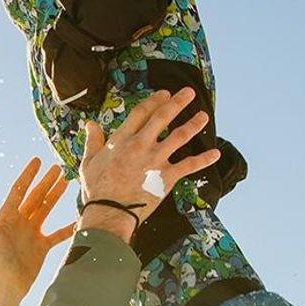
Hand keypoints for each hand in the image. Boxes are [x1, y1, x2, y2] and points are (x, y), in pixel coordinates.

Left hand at [0, 157, 76, 305]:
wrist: (6, 285)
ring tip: (67, 182)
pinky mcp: (41, 247)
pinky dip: (67, 226)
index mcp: (7, 216)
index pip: (19, 190)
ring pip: (46, 210)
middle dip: (46, 182)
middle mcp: (20, 222)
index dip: (28, 175)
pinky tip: (78, 218)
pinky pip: (57, 234)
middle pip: (35, 197)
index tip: (37, 161)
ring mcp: (31, 234)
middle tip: (58, 168)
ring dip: (55, 197)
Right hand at [76, 87, 219, 240]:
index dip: (154, 100)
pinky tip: (215, 154)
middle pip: (163, 117)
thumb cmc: (97, 189)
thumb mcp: (89, 161)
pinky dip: (204, 159)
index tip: (164, 94)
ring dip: (194, 124)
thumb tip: (90, 124)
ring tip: (204, 116)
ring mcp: (156, 160)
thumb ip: (92, 141)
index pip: (142, 112)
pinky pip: (189, 165)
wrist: (110, 212)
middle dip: (178, 102)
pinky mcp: (167, 177)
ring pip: (180, 136)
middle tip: (189, 93)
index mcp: (122, 140)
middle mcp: (142, 145)